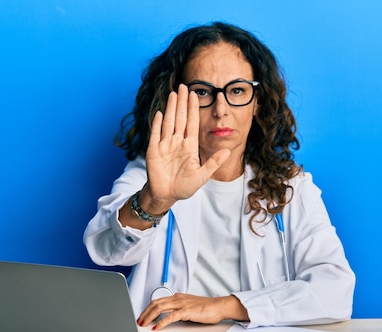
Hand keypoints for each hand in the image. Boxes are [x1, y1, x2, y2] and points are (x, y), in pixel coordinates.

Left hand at [136, 293, 248, 329]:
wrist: (219, 307)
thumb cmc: (206, 308)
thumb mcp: (188, 307)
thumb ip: (178, 311)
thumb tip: (168, 319)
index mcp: (177, 297)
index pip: (157, 301)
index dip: (147, 309)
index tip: (141, 316)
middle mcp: (177, 298)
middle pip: (155, 303)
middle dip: (144, 313)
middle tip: (138, 321)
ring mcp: (181, 304)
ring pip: (160, 308)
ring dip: (149, 317)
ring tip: (143, 324)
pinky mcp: (186, 311)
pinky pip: (170, 316)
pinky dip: (161, 322)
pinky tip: (156, 327)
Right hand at [144, 84, 230, 211]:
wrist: (166, 195)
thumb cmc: (184, 187)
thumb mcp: (202, 176)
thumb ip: (213, 163)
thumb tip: (227, 151)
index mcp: (189, 146)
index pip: (192, 123)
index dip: (194, 109)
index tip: (195, 95)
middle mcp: (177, 142)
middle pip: (180, 118)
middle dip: (182, 102)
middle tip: (183, 85)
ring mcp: (165, 145)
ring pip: (169, 122)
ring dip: (171, 108)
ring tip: (173, 94)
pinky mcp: (153, 150)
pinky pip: (156, 134)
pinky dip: (157, 124)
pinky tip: (160, 112)